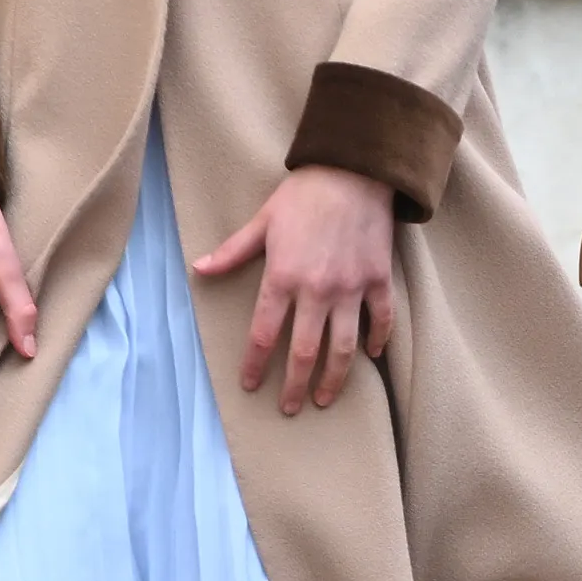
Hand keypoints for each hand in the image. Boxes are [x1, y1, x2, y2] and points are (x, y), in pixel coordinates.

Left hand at [194, 167, 398, 413]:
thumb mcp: (262, 221)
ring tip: (326, 398)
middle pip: (304, 351)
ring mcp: (351, 287)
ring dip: (334, 378)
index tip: (251, 385)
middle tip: (290, 408)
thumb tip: (199, 269)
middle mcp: (317, 290)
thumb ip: (232, 251)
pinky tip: (371, 357)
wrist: (354, 172)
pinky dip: (378, 340)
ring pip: (343, 346)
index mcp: (283, 277)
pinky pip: (382, 319)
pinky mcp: (378, 279)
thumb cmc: (304, 195)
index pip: (264, 334)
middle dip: (295, 385)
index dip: (255, 365)